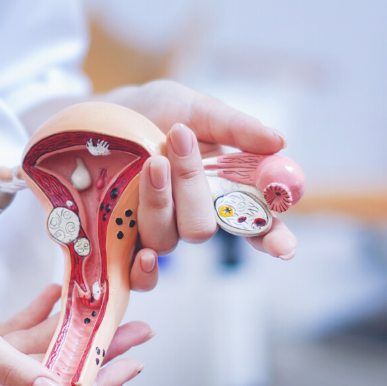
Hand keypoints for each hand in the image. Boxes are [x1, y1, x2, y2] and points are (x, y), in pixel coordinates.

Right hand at [0, 253, 149, 385]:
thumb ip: (13, 366)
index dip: (98, 385)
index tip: (133, 364)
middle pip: (56, 373)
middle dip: (99, 353)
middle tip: (138, 330)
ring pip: (41, 349)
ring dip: (75, 329)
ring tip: (111, 307)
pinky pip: (18, 331)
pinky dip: (40, 314)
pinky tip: (58, 294)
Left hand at [105, 80, 298, 259]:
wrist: (101, 115)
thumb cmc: (155, 112)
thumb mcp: (196, 109)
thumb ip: (235, 128)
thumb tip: (279, 142)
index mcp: (221, 190)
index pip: (256, 224)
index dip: (274, 238)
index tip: (285, 247)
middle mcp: (193, 216)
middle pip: (204, 228)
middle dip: (193, 187)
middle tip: (180, 140)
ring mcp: (159, 231)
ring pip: (169, 240)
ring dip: (161, 201)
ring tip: (151, 161)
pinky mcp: (124, 243)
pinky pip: (141, 276)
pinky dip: (145, 271)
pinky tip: (143, 253)